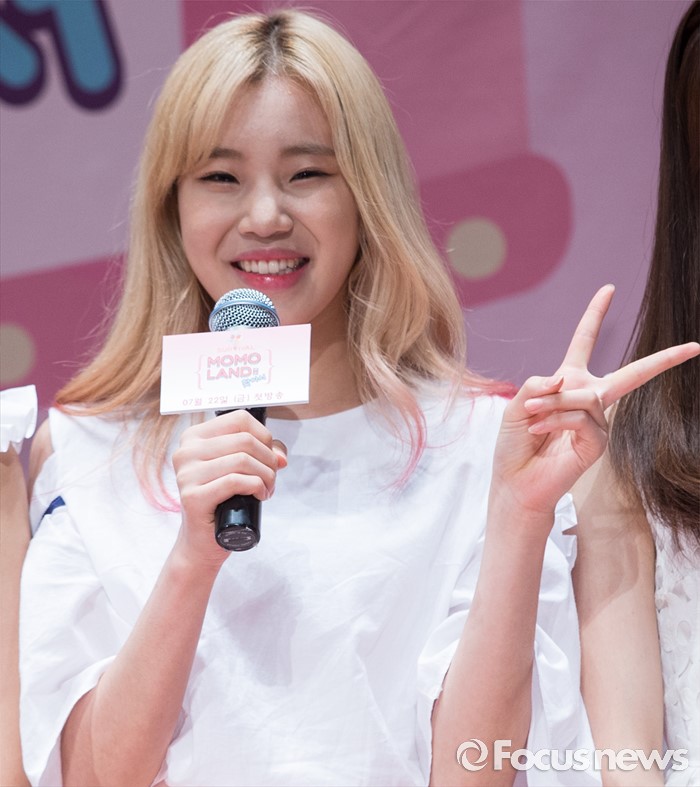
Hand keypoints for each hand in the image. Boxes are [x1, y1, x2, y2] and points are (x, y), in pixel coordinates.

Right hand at [172, 410, 286, 565]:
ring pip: (242, 460)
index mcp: (194, 437)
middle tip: (271, 479)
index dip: (264, 436)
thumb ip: (261, 453)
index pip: (239, 419)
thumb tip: (280, 456)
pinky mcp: (192, 496)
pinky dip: (257, 486)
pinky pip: (235, 481)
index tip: (269, 456)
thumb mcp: (241, 469)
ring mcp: (186, 474)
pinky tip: (260, 495)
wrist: (201, 542)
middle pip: (244, 440)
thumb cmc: (223, 502)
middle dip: (268, 460)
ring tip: (266, 489)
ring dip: (266, 476)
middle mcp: (185, 451)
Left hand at [492, 284, 698, 517]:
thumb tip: (566, 378)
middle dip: (663, 360)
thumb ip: (538, 383)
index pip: (584, 342)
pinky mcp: (599, 443)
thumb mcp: (517, 404)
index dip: (595, 316)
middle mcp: (588, 399)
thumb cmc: (514, 444)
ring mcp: (597, 422)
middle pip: (632, 374)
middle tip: (694, 347)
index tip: (607, 290)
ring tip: (534, 417)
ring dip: (553, 403)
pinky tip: (542, 430)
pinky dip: (556, 419)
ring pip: (584, 395)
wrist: (515, 482)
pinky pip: (581, 417)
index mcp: (568, 382)